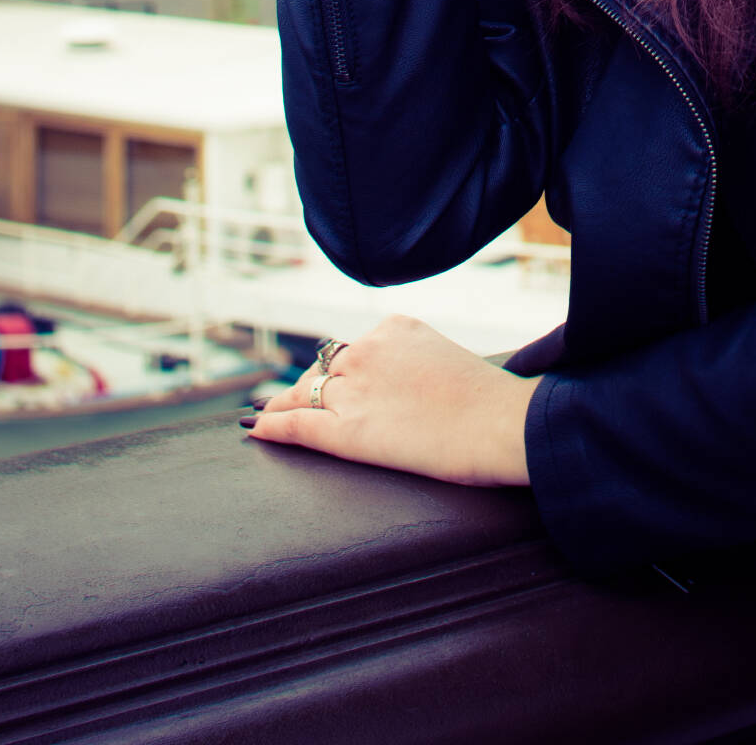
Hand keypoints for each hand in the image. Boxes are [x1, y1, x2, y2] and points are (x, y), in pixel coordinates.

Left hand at [243, 316, 536, 487]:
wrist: (500, 424)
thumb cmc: (488, 402)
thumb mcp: (447, 360)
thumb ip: (416, 363)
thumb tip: (406, 384)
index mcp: (396, 327)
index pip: (353, 348)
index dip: (337, 369)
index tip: (329, 380)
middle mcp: (368, 350)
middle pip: (324, 368)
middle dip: (311, 385)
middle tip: (290, 400)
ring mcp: (354, 388)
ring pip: (305, 393)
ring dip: (284, 403)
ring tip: (266, 414)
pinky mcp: (347, 429)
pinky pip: (297, 423)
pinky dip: (272, 425)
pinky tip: (256, 428)